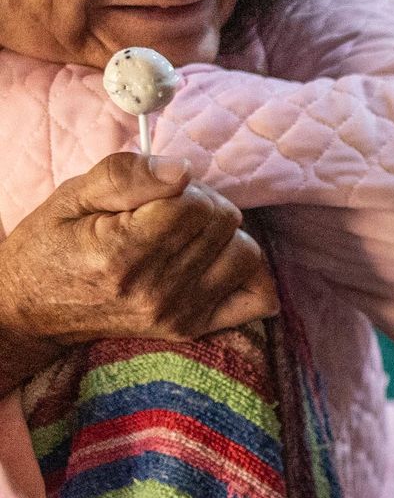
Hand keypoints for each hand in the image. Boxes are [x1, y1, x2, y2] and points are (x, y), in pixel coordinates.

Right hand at [0, 155, 273, 375]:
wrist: (31, 309)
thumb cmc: (50, 245)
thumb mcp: (70, 197)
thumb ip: (125, 176)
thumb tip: (182, 169)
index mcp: (122, 253)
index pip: (194, 204)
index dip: (182, 186)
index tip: (157, 190)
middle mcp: (156, 290)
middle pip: (224, 224)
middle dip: (203, 204)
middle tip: (170, 209)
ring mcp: (178, 314)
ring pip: (247, 255)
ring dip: (225, 236)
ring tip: (187, 234)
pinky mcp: (191, 328)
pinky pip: (258, 298)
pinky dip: (247, 273)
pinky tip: (214, 261)